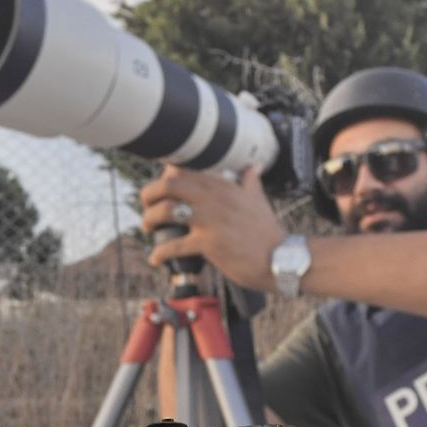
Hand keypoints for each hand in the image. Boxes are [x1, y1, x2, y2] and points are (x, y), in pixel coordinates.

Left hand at [139, 164, 286, 292]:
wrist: (280, 258)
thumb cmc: (267, 231)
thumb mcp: (258, 199)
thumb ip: (250, 180)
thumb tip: (253, 167)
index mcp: (222, 185)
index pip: (185, 169)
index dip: (165, 174)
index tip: (160, 185)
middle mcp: (213, 198)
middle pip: (169, 185)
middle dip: (149, 194)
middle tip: (146, 205)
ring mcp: (209, 220)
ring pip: (166, 211)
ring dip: (149, 219)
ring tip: (148, 228)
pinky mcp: (207, 244)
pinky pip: (173, 246)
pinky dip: (159, 253)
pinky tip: (155, 259)